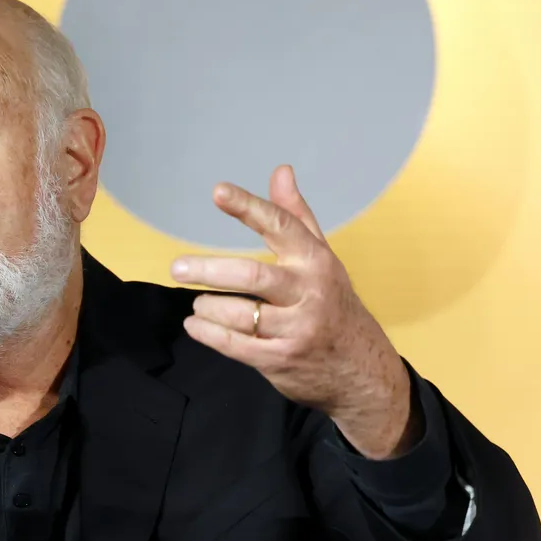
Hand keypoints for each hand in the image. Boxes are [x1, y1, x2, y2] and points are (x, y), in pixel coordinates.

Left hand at [170, 165, 418, 458]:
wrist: (362, 370)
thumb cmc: (333, 304)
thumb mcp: (322, 258)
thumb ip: (296, 216)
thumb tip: (280, 171)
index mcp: (316, 261)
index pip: (280, 226)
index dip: (248, 207)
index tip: (218, 191)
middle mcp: (309, 292)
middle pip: (252, 276)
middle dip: (209, 269)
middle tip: (178, 268)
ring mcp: (296, 329)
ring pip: (240, 314)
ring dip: (209, 307)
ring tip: (198, 302)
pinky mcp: (281, 359)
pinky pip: (236, 345)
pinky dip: (209, 333)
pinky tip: (195, 324)